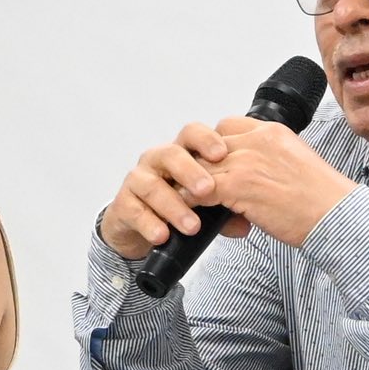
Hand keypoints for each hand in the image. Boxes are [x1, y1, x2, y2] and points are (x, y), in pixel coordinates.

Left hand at [98, 119, 355, 256]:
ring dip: (189, 186)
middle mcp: (257, 141)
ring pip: (199, 167)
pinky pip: (200, 190)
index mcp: (273, 132)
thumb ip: (270, 162)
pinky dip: (191, 203)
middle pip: (208, 146)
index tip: (214, 164)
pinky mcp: (239, 186)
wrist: (336, 216)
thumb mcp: (297, 166)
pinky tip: (192, 215)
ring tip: (183, 204)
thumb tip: (253, 177)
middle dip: (197, 167)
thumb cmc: (322, 200)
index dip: (215, 147)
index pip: (228, 126)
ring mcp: (246, 162)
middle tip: (188, 186)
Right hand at [98, 121, 255, 258]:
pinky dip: (149, 223)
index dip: (207, 140)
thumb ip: (224, 210)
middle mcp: (157, 161)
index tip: (223, 153)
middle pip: (171, 154)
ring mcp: (138, 180)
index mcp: (181, 153)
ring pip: (152, 185)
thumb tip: (245, 224)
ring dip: (174, 206)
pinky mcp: (123, 204)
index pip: (192, 134)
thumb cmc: (177, 204)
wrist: (139, 226)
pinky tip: (162, 235)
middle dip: (190, 171)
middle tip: (207, 190)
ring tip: (192, 226)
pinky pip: (134, 210)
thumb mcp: (205, 206)